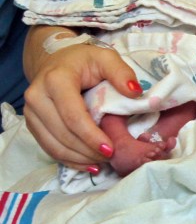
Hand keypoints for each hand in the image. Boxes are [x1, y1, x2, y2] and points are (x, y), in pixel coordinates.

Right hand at [23, 40, 140, 168]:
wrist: (56, 61)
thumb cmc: (84, 61)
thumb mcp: (106, 58)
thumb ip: (121, 73)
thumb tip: (135, 93)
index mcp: (55, 80)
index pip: (73, 116)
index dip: (91, 136)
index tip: (111, 149)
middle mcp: (37, 97)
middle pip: (63, 134)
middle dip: (88, 151)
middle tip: (112, 157)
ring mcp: (31, 113)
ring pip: (54, 146)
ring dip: (80, 159)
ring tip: (103, 162)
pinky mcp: (32, 124)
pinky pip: (48, 149)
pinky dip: (70, 160)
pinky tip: (89, 165)